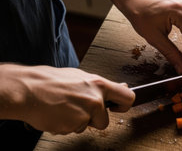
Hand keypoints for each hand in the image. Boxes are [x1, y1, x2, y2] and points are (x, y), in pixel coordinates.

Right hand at [1, 65, 134, 134]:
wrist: (28, 90)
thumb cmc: (51, 81)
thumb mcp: (80, 76)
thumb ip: (99, 86)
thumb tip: (120, 87)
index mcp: (99, 84)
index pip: (127, 97)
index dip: (125, 106)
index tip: (119, 108)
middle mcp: (95, 100)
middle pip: (105, 121)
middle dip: (94, 120)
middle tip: (79, 110)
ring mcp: (84, 114)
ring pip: (86, 126)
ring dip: (77, 122)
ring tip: (64, 108)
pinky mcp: (72, 126)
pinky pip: (73, 130)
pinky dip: (66, 125)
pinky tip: (58, 114)